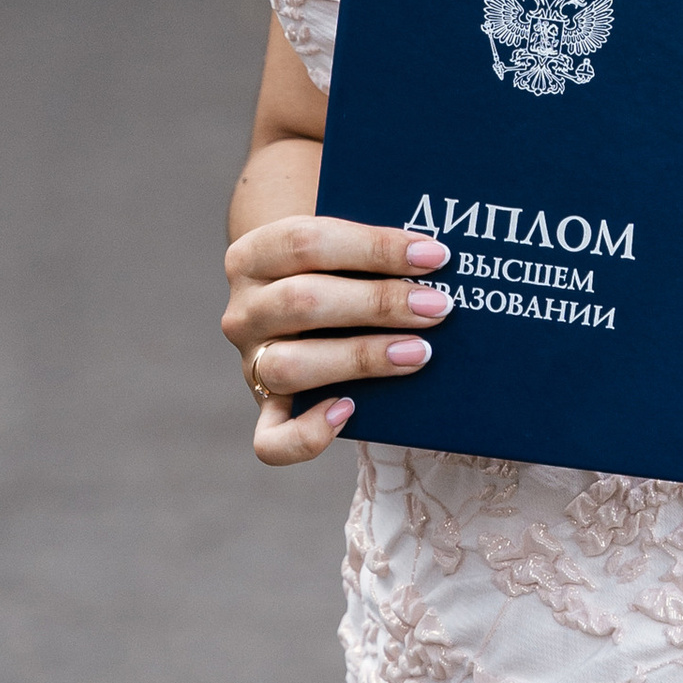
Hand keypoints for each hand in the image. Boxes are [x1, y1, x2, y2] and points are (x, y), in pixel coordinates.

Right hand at [220, 213, 450, 467]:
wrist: (296, 307)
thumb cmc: (334, 270)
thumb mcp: (339, 248)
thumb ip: (373, 250)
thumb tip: (438, 260)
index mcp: (254, 256)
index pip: (306, 242)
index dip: (374, 247)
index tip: (435, 256)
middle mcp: (243, 311)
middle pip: (301, 301)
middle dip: (379, 303)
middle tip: (437, 306)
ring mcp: (250, 365)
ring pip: (289, 366)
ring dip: (361, 358)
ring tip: (418, 352)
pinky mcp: (266, 411)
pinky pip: (271, 441)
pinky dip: (308, 434)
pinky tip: (350, 411)